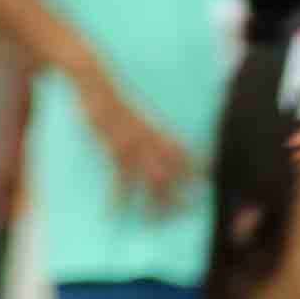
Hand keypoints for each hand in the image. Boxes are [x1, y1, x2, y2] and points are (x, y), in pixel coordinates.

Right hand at [70, 57, 195, 214]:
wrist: (92, 77)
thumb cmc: (109, 93)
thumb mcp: (131, 107)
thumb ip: (143, 123)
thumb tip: (148, 137)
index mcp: (154, 127)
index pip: (181, 148)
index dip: (196, 162)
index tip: (208, 176)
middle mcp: (149, 137)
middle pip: (171, 170)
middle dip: (179, 190)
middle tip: (187, 210)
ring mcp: (134, 143)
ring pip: (152, 179)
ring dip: (154, 201)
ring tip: (154, 221)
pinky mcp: (114, 146)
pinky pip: (120, 178)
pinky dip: (117, 197)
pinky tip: (114, 214)